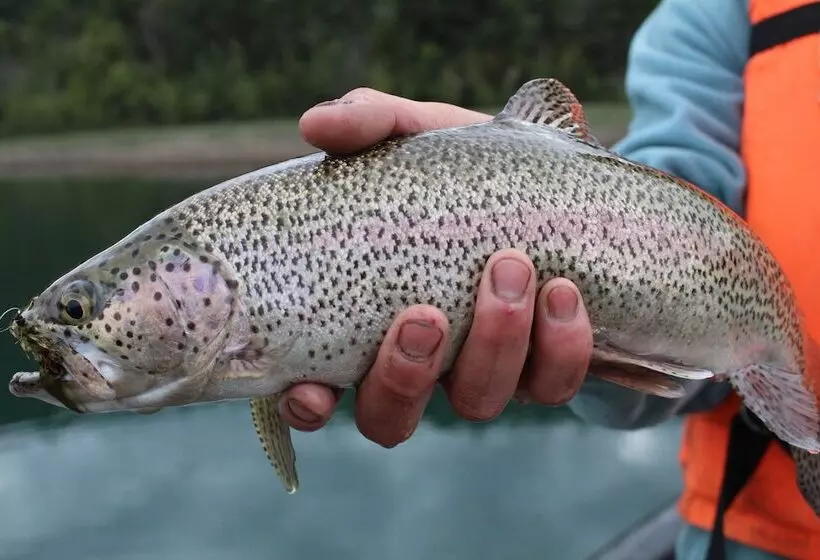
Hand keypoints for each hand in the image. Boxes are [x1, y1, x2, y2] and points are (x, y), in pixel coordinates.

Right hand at [279, 88, 593, 445]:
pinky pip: (550, 386)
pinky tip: (564, 291)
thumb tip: (314, 125)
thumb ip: (371, 124)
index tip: (314, 389)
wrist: (561, 182)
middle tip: (425, 315)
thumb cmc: (469, 169)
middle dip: (405, 376)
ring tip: (510, 272)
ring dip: (491, 346)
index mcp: (369, 319)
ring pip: (475, 403)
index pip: (318, 390)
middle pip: (390, 417)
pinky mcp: (547, 370)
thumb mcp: (422, 136)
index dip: (307, 407)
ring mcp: (483, 371)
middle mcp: (421, 362)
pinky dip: (559, 347)